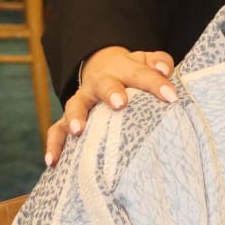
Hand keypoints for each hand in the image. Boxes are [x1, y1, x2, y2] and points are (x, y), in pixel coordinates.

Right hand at [44, 46, 176, 165]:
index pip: (142, 74)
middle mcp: (101, 83)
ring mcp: (83, 100)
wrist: (102, 67)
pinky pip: (57, 130)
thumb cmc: (133, 71)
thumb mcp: (146, 62)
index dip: (157, 84)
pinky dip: (54, 144)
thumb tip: (165, 69)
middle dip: (112, 93)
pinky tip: (52, 162)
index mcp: (124, 69)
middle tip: (121, 104)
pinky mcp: (69, 118)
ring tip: (78, 130)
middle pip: (105, 85)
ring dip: (76, 116)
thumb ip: (159, 62)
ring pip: (75, 105)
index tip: (172, 97)